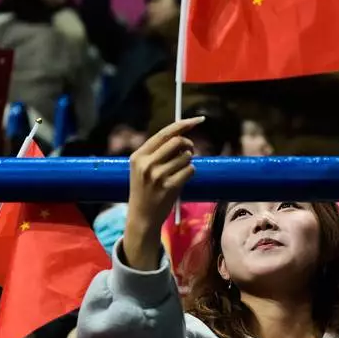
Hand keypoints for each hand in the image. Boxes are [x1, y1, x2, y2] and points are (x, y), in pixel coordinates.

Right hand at [121, 117, 201, 270]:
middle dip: (189, 145)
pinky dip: (190, 173)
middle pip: (178, 142)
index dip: (184, 124)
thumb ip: (157, 152)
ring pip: (186, 157)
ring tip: (180, 171)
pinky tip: (181, 180)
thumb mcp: (142, 169)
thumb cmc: (145, 190)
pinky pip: (190, 170)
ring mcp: (157, 175)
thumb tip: (182, 135)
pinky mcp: (169, 187)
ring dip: (189, 162)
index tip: (199, 120)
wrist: (142, 217)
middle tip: (190, 151)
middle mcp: (146, 164)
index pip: (165, 133)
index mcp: (138, 156)